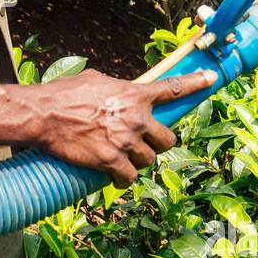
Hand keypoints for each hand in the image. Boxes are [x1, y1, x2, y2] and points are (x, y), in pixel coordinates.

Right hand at [27, 69, 216, 184]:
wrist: (45, 115)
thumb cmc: (65, 94)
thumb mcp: (96, 80)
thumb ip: (115, 87)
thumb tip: (119, 91)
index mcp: (134, 95)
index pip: (173, 88)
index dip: (196, 82)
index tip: (212, 78)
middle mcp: (136, 118)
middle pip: (167, 138)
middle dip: (158, 143)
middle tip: (144, 144)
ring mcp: (126, 141)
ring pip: (149, 160)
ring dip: (138, 161)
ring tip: (122, 159)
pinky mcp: (112, 161)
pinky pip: (129, 176)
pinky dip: (124, 179)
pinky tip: (116, 177)